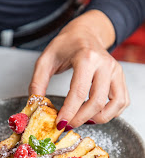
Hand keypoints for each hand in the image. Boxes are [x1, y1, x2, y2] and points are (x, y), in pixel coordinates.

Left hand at [29, 10, 129, 129]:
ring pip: (115, 104)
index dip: (69, 112)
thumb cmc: (66, 45)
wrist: (85, 33)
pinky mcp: (120, 78)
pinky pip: (122, 102)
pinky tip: (96, 114)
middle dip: (81, 118)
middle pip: (97, 102)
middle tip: (68, 124)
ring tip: (82, 120)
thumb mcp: (45, 59)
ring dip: (98, 119)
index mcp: (86, 57)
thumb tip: (35, 104)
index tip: (60, 123)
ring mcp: (116, 71)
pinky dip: (111, 113)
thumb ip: (38, 81)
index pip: (79, 92)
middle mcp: (105, 64)